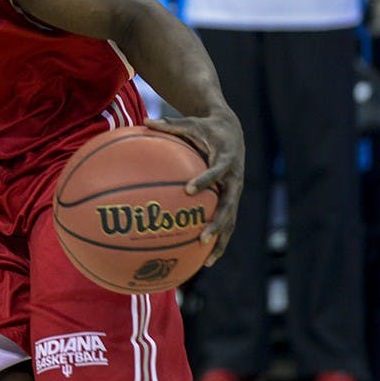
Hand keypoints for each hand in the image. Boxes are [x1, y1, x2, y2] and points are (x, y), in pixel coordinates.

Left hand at [145, 111, 244, 266]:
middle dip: (217, 222)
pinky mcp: (232, 199)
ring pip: (231, 220)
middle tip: (203, 237)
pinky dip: (219, 240)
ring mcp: (235, 192)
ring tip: (207, 260)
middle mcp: (234, 178)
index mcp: (226, 159)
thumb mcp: (190, 123)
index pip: (217, 171)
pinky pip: (227, 222)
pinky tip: (204, 259)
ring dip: (221, 240)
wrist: (231, 130)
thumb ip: (169, 124)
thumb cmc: (206, 127)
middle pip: (229, 204)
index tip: (189, 190)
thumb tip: (144, 120)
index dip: (205, 180)